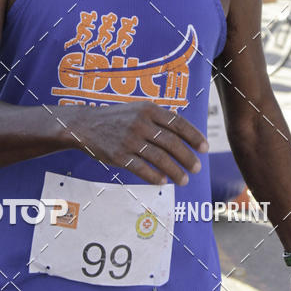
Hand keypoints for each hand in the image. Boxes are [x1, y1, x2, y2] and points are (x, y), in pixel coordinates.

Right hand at [70, 101, 208, 185]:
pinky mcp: (119, 155)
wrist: (85, 125)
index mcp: (148, 109)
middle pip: (172, 143)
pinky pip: (142, 169)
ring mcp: (129, 140)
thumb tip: (186, 134)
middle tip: (197, 168)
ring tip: (184, 180)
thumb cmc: (116, 118)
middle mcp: (140, 123)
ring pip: (159, 158)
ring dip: (175, 171)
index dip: (194, 137)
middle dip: (188, 157)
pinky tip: (163, 181)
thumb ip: (159, 118)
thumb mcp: (137, 109)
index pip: (178, 123)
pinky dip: (155, 176)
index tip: (205, 148)